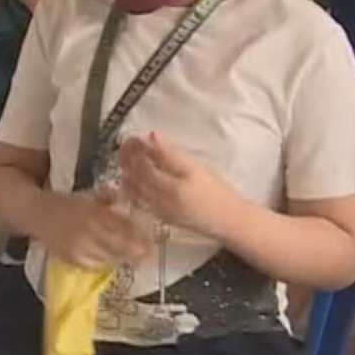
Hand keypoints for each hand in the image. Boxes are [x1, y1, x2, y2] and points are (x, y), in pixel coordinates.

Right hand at [35, 185, 153, 269]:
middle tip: (149, 255)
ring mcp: (79, 248)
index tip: (152, 243)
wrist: (34, 214)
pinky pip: (95, 265)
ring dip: (122, 258)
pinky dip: (106, 262)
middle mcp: (87, 231)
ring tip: (136, 259)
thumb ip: (107, 199)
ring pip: (109, 258)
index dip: (139, 238)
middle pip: (118, 247)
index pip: (121, 228)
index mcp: (93, 213)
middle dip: (136, 253)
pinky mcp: (72, 259)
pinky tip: (111, 259)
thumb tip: (124, 200)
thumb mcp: (87, 196)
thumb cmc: (64, 203)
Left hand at [118, 132, 235, 238]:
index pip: (148, 162)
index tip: (137, 137)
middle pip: (136, 176)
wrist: (228, 219)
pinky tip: (131, 178)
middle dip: (129, 159)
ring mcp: (161, 210)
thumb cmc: (217, 190)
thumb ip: (172, 154)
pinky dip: (130, 188)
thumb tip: (152, 135)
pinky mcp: (159, 217)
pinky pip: (136, 201)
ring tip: (128, 159)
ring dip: (126, 172)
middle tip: (129, 146)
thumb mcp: (197, 168)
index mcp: (177, 184)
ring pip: (133, 189)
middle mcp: (166, 199)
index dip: (139, 148)